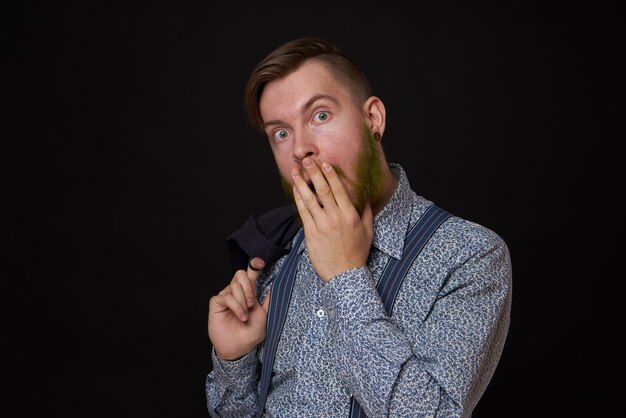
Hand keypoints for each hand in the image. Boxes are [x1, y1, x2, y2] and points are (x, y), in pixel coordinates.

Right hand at [208, 257, 270, 359]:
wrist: (239, 347)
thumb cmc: (251, 332)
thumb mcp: (265, 315)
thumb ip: (268, 300)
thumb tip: (275, 285)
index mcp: (248, 293)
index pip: (250, 274)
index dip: (254, 265)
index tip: (259, 262)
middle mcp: (236, 292)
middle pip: (240, 274)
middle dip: (248, 287)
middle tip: (252, 303)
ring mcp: (226, 296)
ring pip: (234, 286)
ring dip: (242, 301)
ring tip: (245, 316)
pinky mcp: (216, 303)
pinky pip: (226, 297)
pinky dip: (236, 306)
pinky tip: (240, 316)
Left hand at [292, 158, 372, 280]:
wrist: (344, 274)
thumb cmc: (357, 253)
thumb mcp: (368, 232)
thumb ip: (367, 213)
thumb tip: (366, 198)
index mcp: (350, 215)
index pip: (338, 190)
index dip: (331, 175)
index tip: (325, 164)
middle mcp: (335, 217)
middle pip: (322, 190)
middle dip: (313, 173)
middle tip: (307, 160)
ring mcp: (321, 225)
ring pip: (309, 199)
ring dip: (301, 183)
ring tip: (295, 171)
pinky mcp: (311, 233)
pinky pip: (303, 212)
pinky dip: (298, 199)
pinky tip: (295, 190)